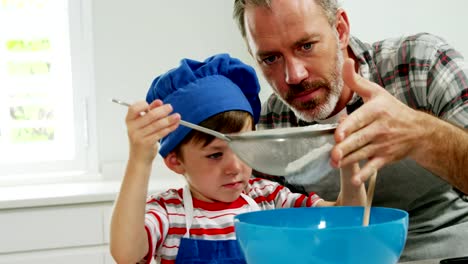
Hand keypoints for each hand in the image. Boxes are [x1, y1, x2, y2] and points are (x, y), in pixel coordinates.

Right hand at [125, 99, 179, 163]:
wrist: (139, 158)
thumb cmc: (142, 138)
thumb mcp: (142, 125)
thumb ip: (149, 112)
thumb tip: (159, 102)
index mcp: (129, 120)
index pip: (134, 108)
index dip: (145, 104)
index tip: (158, 102)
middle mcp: (132, 128)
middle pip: (149, 115)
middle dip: (162, 110)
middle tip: (170, 107)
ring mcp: (139, 136)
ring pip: (157, 124)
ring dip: (169, 119)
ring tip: (177, 116)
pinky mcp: (147, 143)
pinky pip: (160, 133)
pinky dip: (169, 128)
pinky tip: (175, 125)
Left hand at [331, 58, 423, 184]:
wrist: (418, 131)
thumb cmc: (392, 109)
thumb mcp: (375, 92)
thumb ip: (356, 81)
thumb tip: (346, 62)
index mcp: (376, 111)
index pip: (359, 120)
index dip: (348, 129)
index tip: (338, 136)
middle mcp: (380, 128)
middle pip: (359, 140)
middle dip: (345, 149)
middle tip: (333, 155)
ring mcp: (383, 144)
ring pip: (362, 154)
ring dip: (348, 161)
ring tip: (335, 164)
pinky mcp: (385, 158)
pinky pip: (373, 167)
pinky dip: (365, 174)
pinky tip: (355, 180)